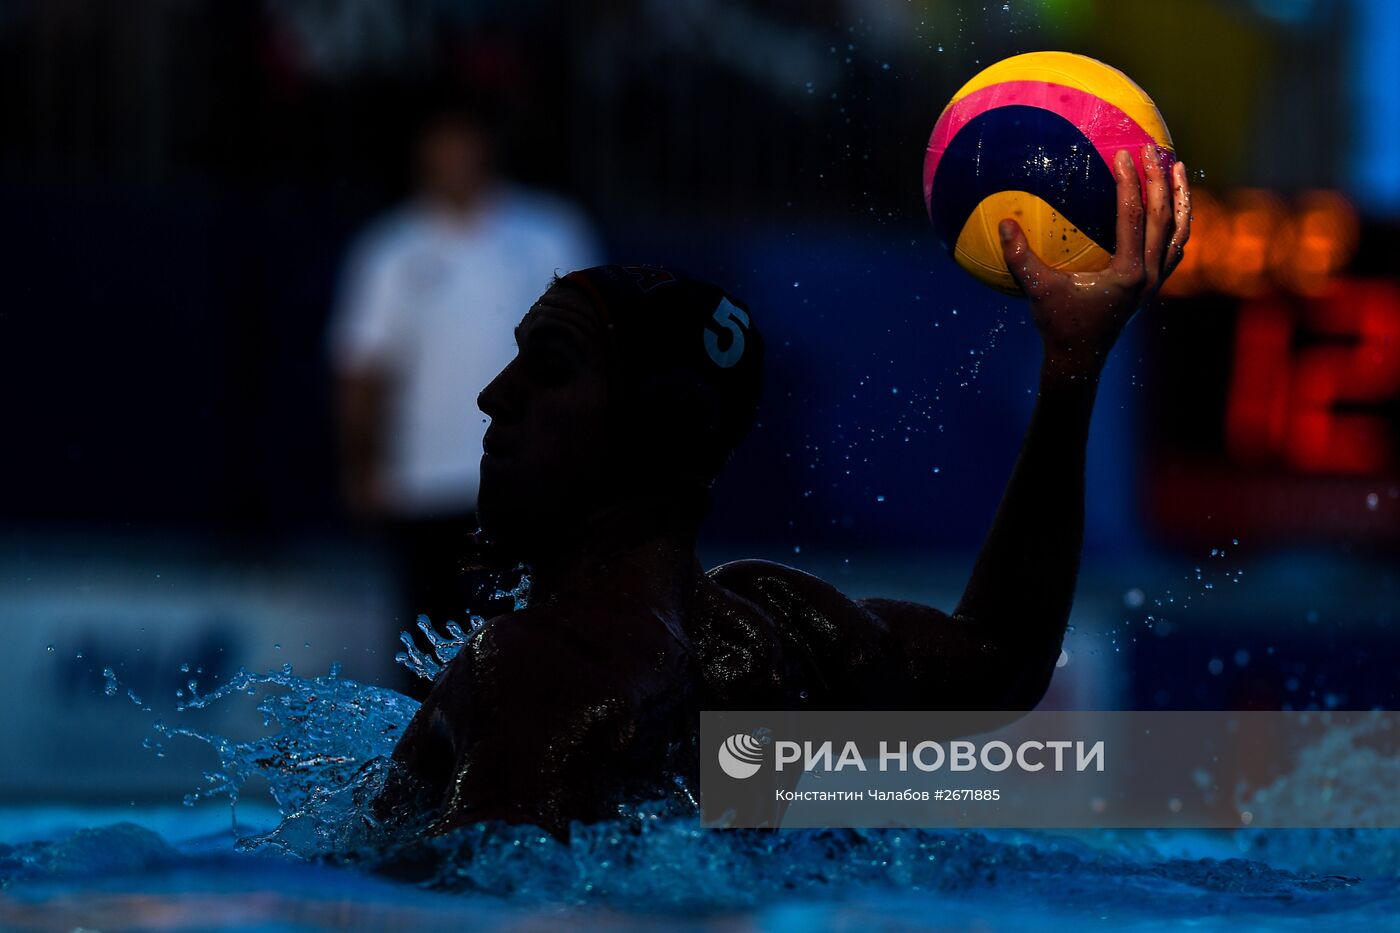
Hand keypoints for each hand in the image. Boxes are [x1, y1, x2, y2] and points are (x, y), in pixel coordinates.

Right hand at [998, 145, 1190, 379]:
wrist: (1080, 360)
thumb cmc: (1058, 325)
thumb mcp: (1036, 290)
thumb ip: (1019, 257)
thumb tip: (1004, 223)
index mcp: (1128, 272)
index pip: (1133, 216)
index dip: (1129, 182)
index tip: (1123, 154)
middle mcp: (1149, 275)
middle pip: (1164, 217)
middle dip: (1159, 180)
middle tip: (1151, 149)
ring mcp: (1156, 281)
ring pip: (1179, 232)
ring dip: (1180, 197)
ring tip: (1178, 167)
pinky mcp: (1153, 285)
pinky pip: (1173, 247)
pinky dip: (1175, 223)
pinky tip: (1169, 206)